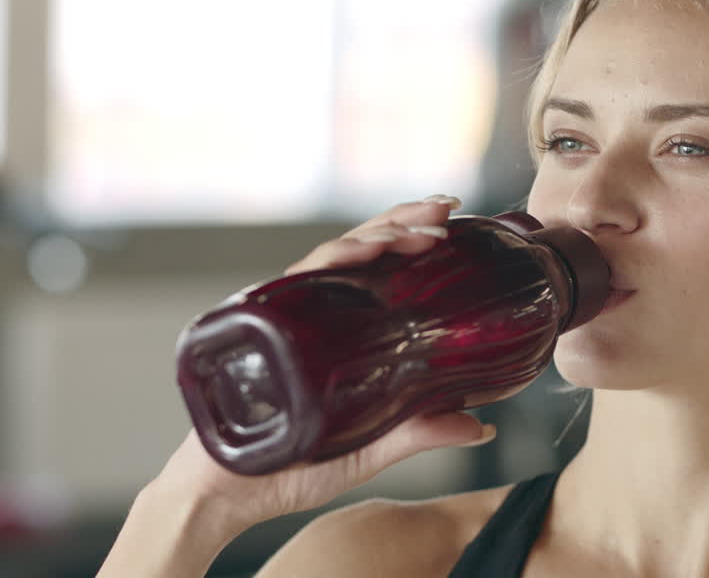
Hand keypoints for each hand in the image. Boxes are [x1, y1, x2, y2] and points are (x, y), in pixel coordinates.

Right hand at [149, 196, 496, 541]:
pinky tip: (356, 252)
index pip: (379, 268)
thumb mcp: (368, 451)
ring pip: (332, 256)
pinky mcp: (260, 325)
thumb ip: (418, 433)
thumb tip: (482, 425)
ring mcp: (286, 315)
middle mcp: (313, 313)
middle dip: (403, 221)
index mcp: (341, 331)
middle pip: (360, 249)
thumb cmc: (289, 470)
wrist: (225, 498)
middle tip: (446, 210)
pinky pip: (293, 282)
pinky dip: (327, 262)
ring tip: (417, 233)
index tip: (453, 219)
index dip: (411, 236)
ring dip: (376, 236)